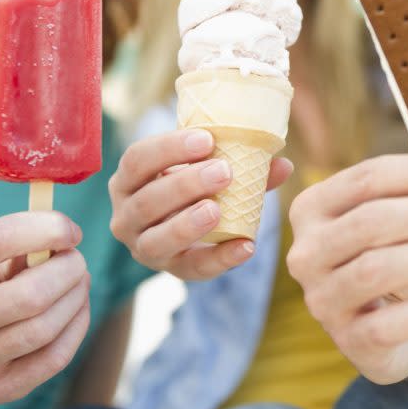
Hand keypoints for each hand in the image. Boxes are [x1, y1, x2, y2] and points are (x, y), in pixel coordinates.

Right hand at [0, 212, 90, 403]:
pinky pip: (54, 359)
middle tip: (77, 261)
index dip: (47, 229)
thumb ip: (23, 242)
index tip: (73, 231)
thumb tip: (67, 238)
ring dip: (76, 298)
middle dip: (69, 270)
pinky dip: (76, 327)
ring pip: (44, 329)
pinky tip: (76, 310)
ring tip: (79, 282)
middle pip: (32, 295)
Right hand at [109, 129, 292, 279]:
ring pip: (158, 240)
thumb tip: (282, 165)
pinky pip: (193, 268)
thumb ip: (239, 164)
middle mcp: (125, 215)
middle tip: (223, 171)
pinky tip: (246, 247)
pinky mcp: (170, 269)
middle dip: (185, 185)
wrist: (182, 221)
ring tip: (218, 209)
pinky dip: (220, 259)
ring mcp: (143, 246)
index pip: (137, 160)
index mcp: (128, 179)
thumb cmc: (191, 184)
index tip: (207, 139)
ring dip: (189, 224)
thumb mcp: (204, 167)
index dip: (169, 148)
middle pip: (148, 200)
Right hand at [287, 153, 407, 384]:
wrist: (381, 325)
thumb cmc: (391, 253)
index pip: (365, 179)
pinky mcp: (349, 340)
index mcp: (312, 207)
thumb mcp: (394, 219)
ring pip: (379, 269)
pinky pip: (392, 323)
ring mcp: (323, 299)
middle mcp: (307, 251)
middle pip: (372, 221)